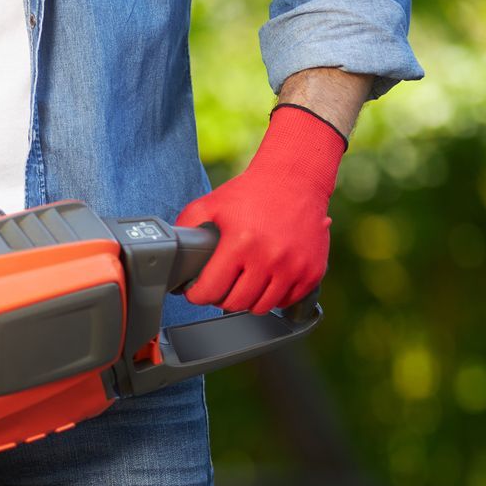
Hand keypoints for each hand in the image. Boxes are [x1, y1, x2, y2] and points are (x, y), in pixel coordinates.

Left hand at [177, 105, 346, 314]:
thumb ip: (186, 226)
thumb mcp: (211, 203)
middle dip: (221, 298)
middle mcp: (269, 258)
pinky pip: (287, 301)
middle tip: (220, 286)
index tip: (197, 290)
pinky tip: (266, 281)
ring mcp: (294, 267)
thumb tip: (172, 251)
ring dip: (247, 299)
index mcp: (240, 243)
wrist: (296, 178)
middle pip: (235, 304)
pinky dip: (274, 296)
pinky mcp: (313, 271)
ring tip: (242, 283)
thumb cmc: (252, 192)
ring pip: (261, 307)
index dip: (197, 294)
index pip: (210, 291)